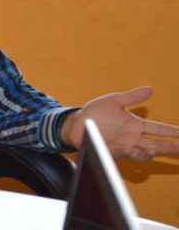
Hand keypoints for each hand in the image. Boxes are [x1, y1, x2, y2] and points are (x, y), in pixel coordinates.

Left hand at [61, 86, 178, 160]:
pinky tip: (135, 149)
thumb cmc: (94, 113)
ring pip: (144, 153)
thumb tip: (150, 89)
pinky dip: (132, 153)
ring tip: (155, 148)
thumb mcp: (113, 101)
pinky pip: (126, 156)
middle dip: (171, 147)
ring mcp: (124, 147)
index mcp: (135, 125)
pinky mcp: (113, 153)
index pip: (158, 129)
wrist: (75, 124)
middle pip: (157, 145)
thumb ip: (132, 97)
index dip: (172, 131)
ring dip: (151, 151)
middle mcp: (132, 138)